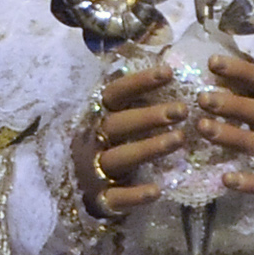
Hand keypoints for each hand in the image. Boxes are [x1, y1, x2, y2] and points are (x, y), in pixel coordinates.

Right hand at [73, 64, 184, 217]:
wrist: (71, 189)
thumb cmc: (103, 144)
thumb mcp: (111, 116)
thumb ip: (130, 94)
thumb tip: (160, 56)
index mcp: (97, 115)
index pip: (115, 93)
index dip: (140, 82)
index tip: (169, 72)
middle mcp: (93, 139)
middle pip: (119, 124)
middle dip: (150, 116)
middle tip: (183, 109)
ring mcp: (95, 169)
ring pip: (121, 157)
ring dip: (149, 148)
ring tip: (180, 139)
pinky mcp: (99, 199)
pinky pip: (116, 197)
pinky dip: (134, 195)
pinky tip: (157, 191)